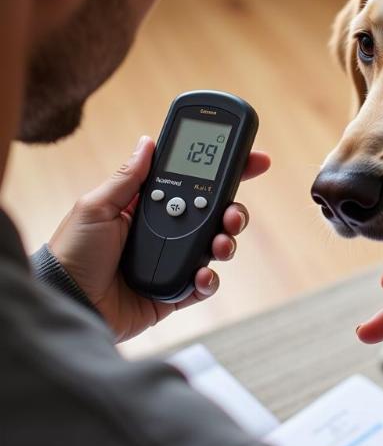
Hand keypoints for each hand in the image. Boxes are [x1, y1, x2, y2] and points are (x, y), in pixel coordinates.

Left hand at [48, 135, 269, 341]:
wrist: (66, 303)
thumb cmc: (71, 253)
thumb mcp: (96, 207)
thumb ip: (127, 178)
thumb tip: (148, 142)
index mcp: (147, 206)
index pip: (193, 183)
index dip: (224, 170)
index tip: (252, 160)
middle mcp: (165, 231)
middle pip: (214, 214)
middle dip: (233, 210)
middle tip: (232, 213)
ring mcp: (172, 261)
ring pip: (216, 246)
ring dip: (226, 243)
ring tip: (219, 245)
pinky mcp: (175, 291)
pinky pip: (205, 284)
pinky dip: (210, 280)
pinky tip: (202, 275)